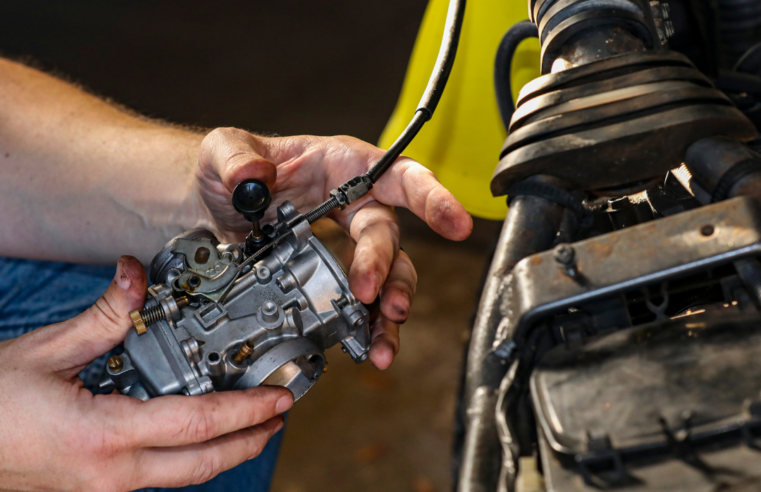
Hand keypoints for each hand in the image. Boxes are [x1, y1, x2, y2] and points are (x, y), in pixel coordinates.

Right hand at [0, 256, 292, 490]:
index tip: (277, 398)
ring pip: (182, 476)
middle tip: (278, 415)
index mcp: (103, 436)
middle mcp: (110, 473)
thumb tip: (136, 277)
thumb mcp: (46, 352)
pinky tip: (196, 434)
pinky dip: (188, 455)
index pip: (197, 424)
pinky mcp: (96, 487)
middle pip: (203, 464)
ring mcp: (103, 487)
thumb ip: (104, 316)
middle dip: (249, 440)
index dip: (246, 410)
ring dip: (222, 450)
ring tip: (249, 425)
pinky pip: (157, 475)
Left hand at [195, 129, 472, 369]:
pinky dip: (369, 328)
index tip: (455, 225)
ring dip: (389, 309)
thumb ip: (236, 159)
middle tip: (368, 292)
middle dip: (385, 267)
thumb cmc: (230, 169)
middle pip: (389, 237)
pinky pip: (364, 304)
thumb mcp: (224, 150)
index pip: (399, 177)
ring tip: (380, 340)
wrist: (212, 207)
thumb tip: (253, 178)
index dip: (433, 199)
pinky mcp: (335, 277)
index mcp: (344, 167)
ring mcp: (348, 245)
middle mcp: (355, 207)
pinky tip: (368, 350)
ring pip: (388, 278)